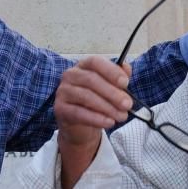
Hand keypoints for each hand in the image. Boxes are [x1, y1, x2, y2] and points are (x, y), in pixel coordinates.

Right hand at [54, 56, 133, 187]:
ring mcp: (63, 91)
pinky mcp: (60, 108)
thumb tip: (126, 68)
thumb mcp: (109, 88)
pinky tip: (109, 122)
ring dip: (107, 107)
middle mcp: (70, 75)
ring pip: (86, 96)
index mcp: (83, 65)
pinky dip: (97, 118)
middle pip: (91, 80)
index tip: (125, 83)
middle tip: (127, 104)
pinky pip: (79, 113)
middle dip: (112, 93)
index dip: (111, 71)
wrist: (80, 126)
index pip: (95, 62)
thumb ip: (118, 77)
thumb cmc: (96, 102)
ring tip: (122, 116)